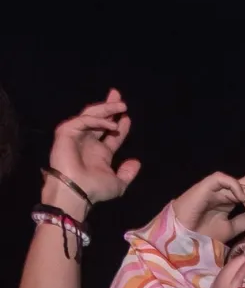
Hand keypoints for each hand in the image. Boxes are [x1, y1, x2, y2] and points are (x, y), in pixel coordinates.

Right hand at [43, 89, 140, 215]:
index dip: (120, 124)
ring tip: (121, 105)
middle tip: (117, 94)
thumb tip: (136, 162)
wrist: (76, 193)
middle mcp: (87, 143)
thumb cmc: (95, 189)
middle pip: (98, 118)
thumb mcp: (118, 184)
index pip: (110, 134)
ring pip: (90, 115)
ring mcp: (76, 137)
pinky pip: (82, 121)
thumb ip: (127, 173)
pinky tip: (112, 125)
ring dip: (105, 108)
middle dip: (108, 106)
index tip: (128, 117)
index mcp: (99, 153)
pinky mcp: (66, 134)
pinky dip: (97, 120)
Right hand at [172, 171, 244, 243]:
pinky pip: (227, 180)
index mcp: (230, 199)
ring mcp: (217, 187)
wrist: (180, 239)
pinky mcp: (207, 185)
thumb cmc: (201, 235)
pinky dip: (238, 188)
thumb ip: (244, 220)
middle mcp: (225, 191)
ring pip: (244, 187)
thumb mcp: (230, 229)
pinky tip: (242, 200)